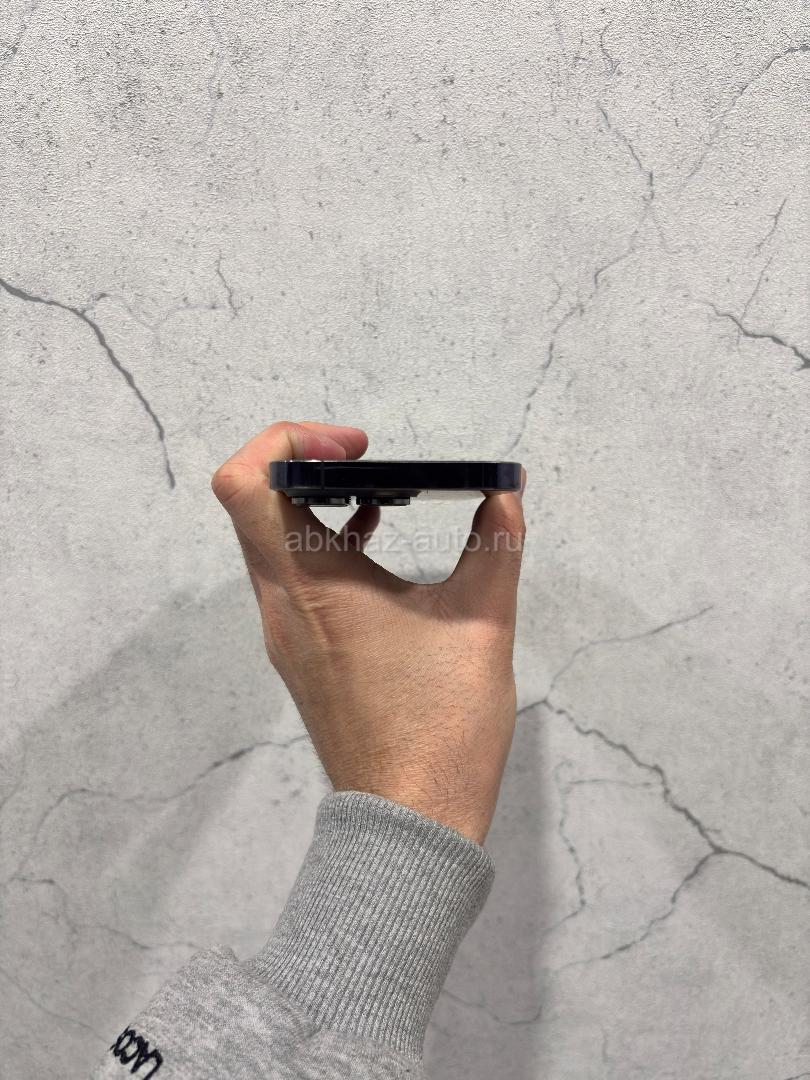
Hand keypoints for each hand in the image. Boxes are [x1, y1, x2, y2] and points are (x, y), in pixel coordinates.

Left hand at [211, 421, 525, 844]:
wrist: (410, 823)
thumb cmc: (442, 728)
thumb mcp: (481, 622)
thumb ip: (496, 545)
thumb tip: (505, 494)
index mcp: (312, 587)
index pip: (246, 483)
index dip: (288, 441)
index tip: (356, 448)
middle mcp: (281, 606)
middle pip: (255, 503)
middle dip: (308, 464)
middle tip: (367, 458)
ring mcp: (285, 635)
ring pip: (272, 542)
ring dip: (316, 506)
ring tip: (379, 496)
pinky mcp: (301, 657)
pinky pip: (292, 579)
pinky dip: (323, 547)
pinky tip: (374, 546)